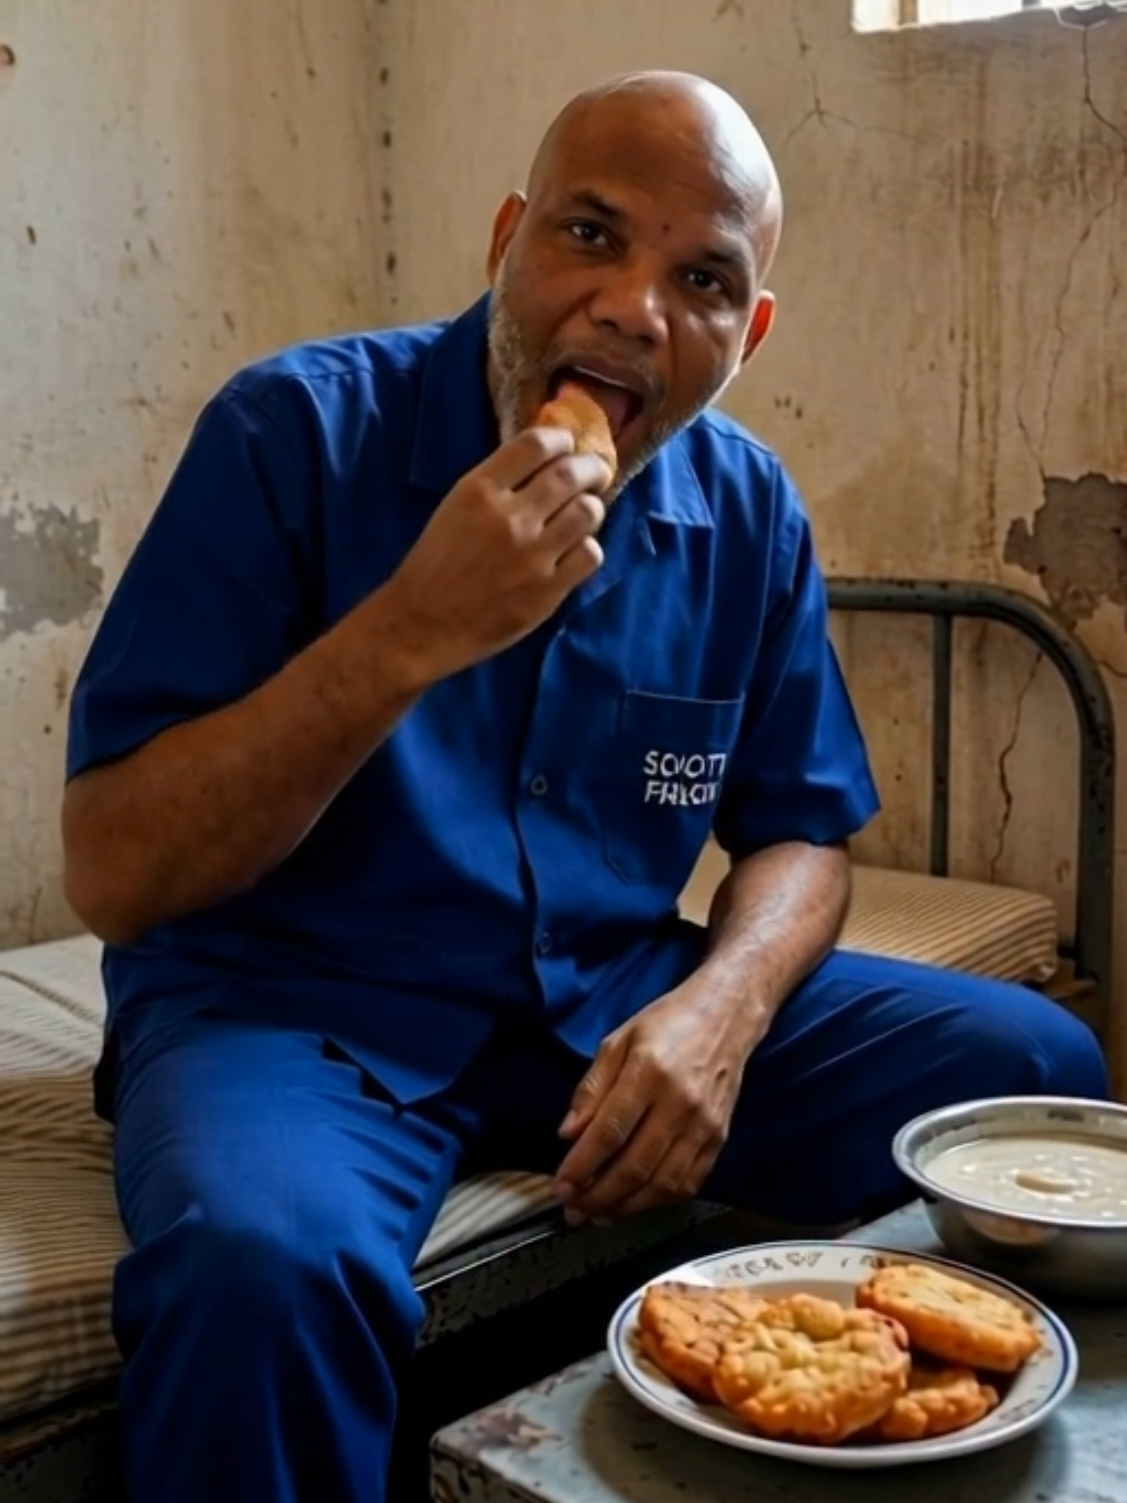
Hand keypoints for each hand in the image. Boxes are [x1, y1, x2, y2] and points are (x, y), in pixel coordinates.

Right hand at [380, 426, 611, 679]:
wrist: (421, 625)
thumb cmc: (433, 566)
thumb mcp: (454, 508)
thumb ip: (496, 485)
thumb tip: (545, 462)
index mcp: (478, 490)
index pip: (535, 444)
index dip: (561, 439)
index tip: (568, 446)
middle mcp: (509, 517)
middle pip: (570, 473)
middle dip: (591, 468)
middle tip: (596, 474)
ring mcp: (532, 555)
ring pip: (588, 512)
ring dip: (592, 508)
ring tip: (585, 514)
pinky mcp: (548, 590)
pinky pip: (590, 555)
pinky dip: (587, 548)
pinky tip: (575, 552)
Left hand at [553, 983, 760, 1224]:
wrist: (727, 1017)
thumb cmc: (669, 1023)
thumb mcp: (618, 1040)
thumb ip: (591, 1088)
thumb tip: (568, 1133)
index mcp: (649, 1072)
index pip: (609, 1132)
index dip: (582, 1166)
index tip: (561, 1186)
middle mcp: (680, 1103)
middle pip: (634, 1166)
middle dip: (597, 1196)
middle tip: (573, 1209)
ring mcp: (704, 1125)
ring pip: (662, 1184)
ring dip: (625, 1207)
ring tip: (598, 1213)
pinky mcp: (719, 1138)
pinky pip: (688, 1183)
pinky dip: (658, 1202)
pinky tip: (634, 1203)